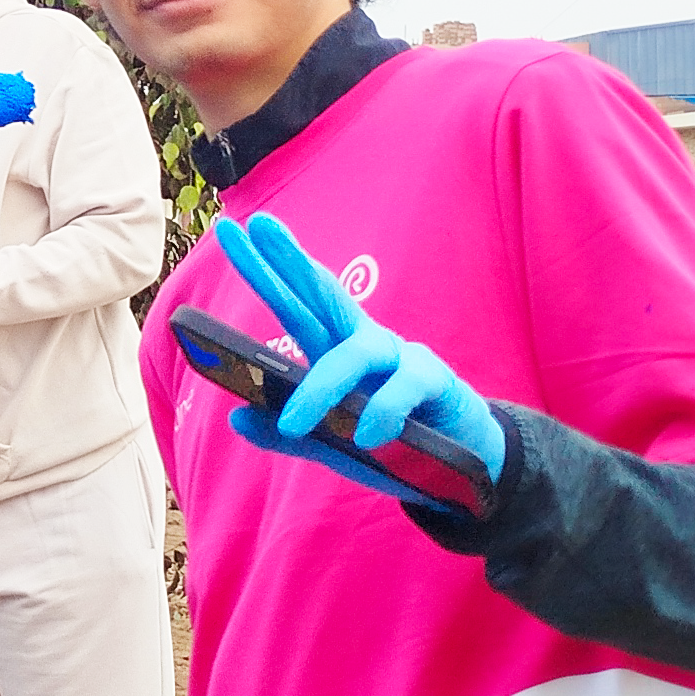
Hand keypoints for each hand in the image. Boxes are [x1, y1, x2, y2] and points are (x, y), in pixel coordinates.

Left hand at [211, 211, 505, 482]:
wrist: (465, 469)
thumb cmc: (394, 446)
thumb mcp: (332, 446)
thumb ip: (286, 436)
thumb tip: (236, 415)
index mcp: (337, 352)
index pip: (297, 304)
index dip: (266, 270)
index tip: (230, 231)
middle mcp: (367, 344)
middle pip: (324, 294)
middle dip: (290, 261)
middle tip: (258, 225)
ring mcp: (401, 357)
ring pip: (356, 353)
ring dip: (322, 386)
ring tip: (295, 423)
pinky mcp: (436, 382)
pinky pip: (404, 389)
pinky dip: (383, 412)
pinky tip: (368, 437)